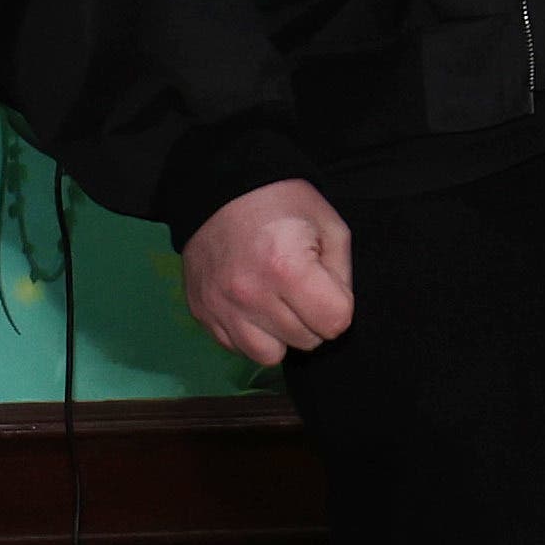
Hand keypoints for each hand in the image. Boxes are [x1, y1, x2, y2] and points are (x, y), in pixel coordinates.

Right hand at [180, 178, 354, 360]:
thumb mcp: (329, 226)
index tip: (325, 285)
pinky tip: (252, 304)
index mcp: (287, 268)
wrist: (220, 188)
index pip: (335, 323)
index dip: (338, 305)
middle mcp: (250, 294)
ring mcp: (221, 307)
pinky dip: (250, 333)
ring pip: (271, 356)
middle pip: (306, 341)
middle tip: (300, 288)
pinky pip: (237, 348)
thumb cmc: (281, 204)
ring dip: (281, 335)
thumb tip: (338, 313)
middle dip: (311, 319)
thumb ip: (342, 276)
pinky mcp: (202, 313)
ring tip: (277, 302)